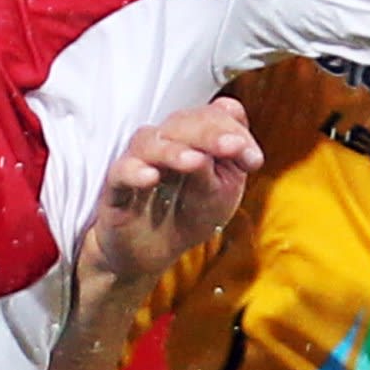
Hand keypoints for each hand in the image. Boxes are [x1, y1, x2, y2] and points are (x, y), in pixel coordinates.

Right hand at [77, 98, 261, 286]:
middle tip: (233, 148)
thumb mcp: (220, 193)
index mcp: (194, 140)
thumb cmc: (187, 213)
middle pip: (182, 122)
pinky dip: (135, 171)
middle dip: (211, 133)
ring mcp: (138, 162)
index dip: (233, 130)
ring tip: (196, 161)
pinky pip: (120, 172)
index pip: (211, 116)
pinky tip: (151, 177)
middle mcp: (165, 143)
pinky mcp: (116, 188)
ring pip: (149, 141)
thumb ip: (228, 166)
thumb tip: (235, 142)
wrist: (152, 253)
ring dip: (175, 150)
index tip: (253, 159)